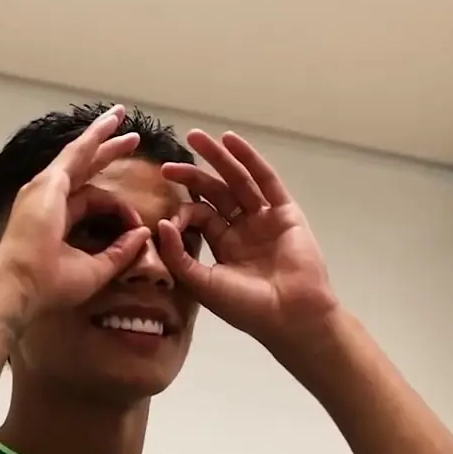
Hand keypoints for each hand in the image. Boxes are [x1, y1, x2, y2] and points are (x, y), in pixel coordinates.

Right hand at [0, 105, 152, 315]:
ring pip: (80, 154)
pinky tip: (110, 121)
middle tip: (130, 139)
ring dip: (101, 135)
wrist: (21, 284)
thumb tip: (143, 233)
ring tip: (120, 115)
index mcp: (56, 221)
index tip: (136, 225)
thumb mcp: (96, 269)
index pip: (90, 203)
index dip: (117, 209)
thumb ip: (120, 252)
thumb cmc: (50, 284)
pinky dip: (94, 135)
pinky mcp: (50, 182)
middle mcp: (49, 200)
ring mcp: (46, 188)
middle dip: (106, 152)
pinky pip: (77, 152)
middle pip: (84, 170)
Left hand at [156, 130, 340, 353]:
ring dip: (218, 158)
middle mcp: (243, 229)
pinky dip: (249, 159)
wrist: (290, 316)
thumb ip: (179, 256)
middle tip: (167, 165)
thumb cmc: (247, 307)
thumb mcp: (203, 283)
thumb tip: (162, 223)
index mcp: (224, 246)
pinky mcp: (285, 212)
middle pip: (215, 193)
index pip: (200, 216)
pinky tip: (231, 141)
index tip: (168, 215)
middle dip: (193, 176)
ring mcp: (265, 218)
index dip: (183, 210)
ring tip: (195, 137)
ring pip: (238, 180)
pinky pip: (265, 180)